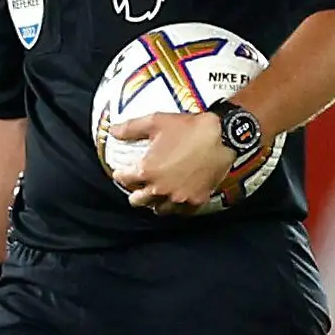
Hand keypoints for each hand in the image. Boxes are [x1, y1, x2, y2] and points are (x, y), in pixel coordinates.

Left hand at [108, 112, 234, 214]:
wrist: (223, 136)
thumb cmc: (188, 128)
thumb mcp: (155, 122)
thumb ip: (130, 128)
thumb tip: (112, 131)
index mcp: (146, 171)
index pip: (123, 180)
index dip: (121, 174)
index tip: (123, 171)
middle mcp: (160, 188)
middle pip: (137, 201)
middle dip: (134, 192)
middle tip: (138, 185)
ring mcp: (179, 197)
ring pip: (159, 209)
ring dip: (154, 202)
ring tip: (156, 193)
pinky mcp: (197, 200)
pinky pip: (181, 212)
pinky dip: (176, 207)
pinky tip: (175, 199)